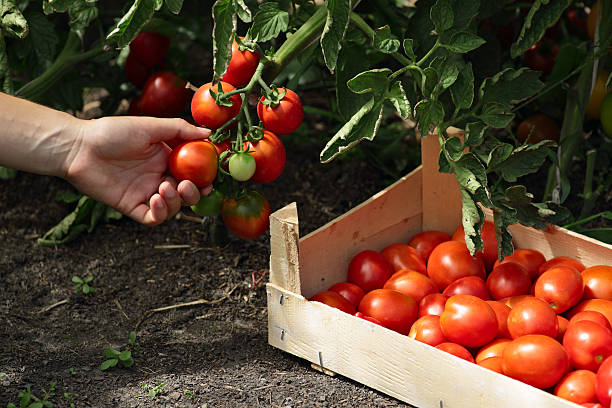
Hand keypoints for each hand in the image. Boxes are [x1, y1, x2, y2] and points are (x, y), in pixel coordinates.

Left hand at [64, 116, 211, 225]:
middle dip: (193, 194)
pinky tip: (155, 199)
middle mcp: (158, 177)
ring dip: (175, 201)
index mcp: (166, 159)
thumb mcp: (149, 126)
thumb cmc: (111, 132)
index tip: (210, 178)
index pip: (193, 173)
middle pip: (187, 194)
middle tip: (188, 186)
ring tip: (164, 188)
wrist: (79, 147)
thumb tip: (209, 133)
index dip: (204, 178)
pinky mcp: (131, 206)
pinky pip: (153, 218)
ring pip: (173, 207)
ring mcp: (145, 193)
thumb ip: (180, 130)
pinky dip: (160, 213)